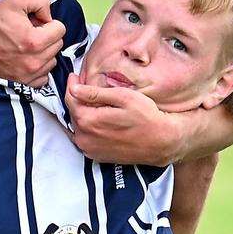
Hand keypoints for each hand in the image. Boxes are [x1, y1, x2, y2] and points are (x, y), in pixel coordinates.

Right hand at [0, 0, 64, 86]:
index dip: (47, 22)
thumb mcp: (14, 1)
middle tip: (27, 32)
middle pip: (57, 45)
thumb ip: (40, 1)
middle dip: (46, 36)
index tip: (34, 22)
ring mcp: (28, 74)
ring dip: (43, 52)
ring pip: (52, 60)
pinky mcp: (23, 83)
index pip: (60, 29)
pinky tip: (25, 59)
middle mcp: (34, 61)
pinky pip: (43, 76)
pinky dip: (38, 68)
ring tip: (24, 45)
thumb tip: (50, 13)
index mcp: (34, 41)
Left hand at [66, 73, 182, 164]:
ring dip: (82, 113)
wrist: (162, 143)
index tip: (74, 77)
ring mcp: (89, 149)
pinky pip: (84, 137)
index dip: (72, 86)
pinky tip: (99, 120)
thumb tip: (74, 88)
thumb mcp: (123, 97)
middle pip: (73, 113)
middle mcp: (84, 138)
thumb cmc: (147, 118)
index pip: (70, 99)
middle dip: (77, 99)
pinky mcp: (96, 155)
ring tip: (94, 103)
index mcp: (88, 121)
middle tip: (85, 88)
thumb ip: (95, 93)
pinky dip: (87, 127)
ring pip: (77, 125)